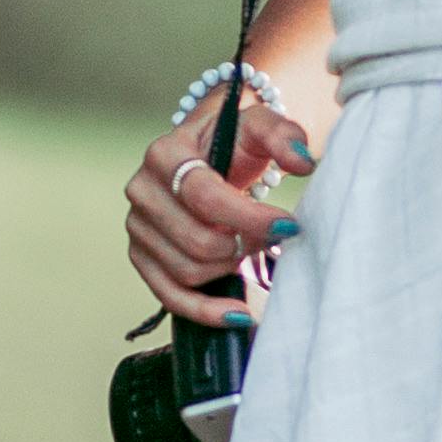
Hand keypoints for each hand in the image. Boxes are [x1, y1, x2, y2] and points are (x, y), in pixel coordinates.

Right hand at [124, 92, 311, 309]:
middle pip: (197, 240)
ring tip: (251, 249)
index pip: (204, 197)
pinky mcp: (142, 257)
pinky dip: (205, 311)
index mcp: (165, 154)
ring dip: (229, 268)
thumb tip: (303, 161)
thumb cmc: (236, 143)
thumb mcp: (260, 127)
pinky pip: (170, 296)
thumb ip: (283, 135)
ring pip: (188, 271)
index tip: (289, 226)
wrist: (210, 154)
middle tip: (271, 236)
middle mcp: (142, 190)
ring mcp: (138, 227)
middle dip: (243, 245)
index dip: (249, 218)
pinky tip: (238, 314)